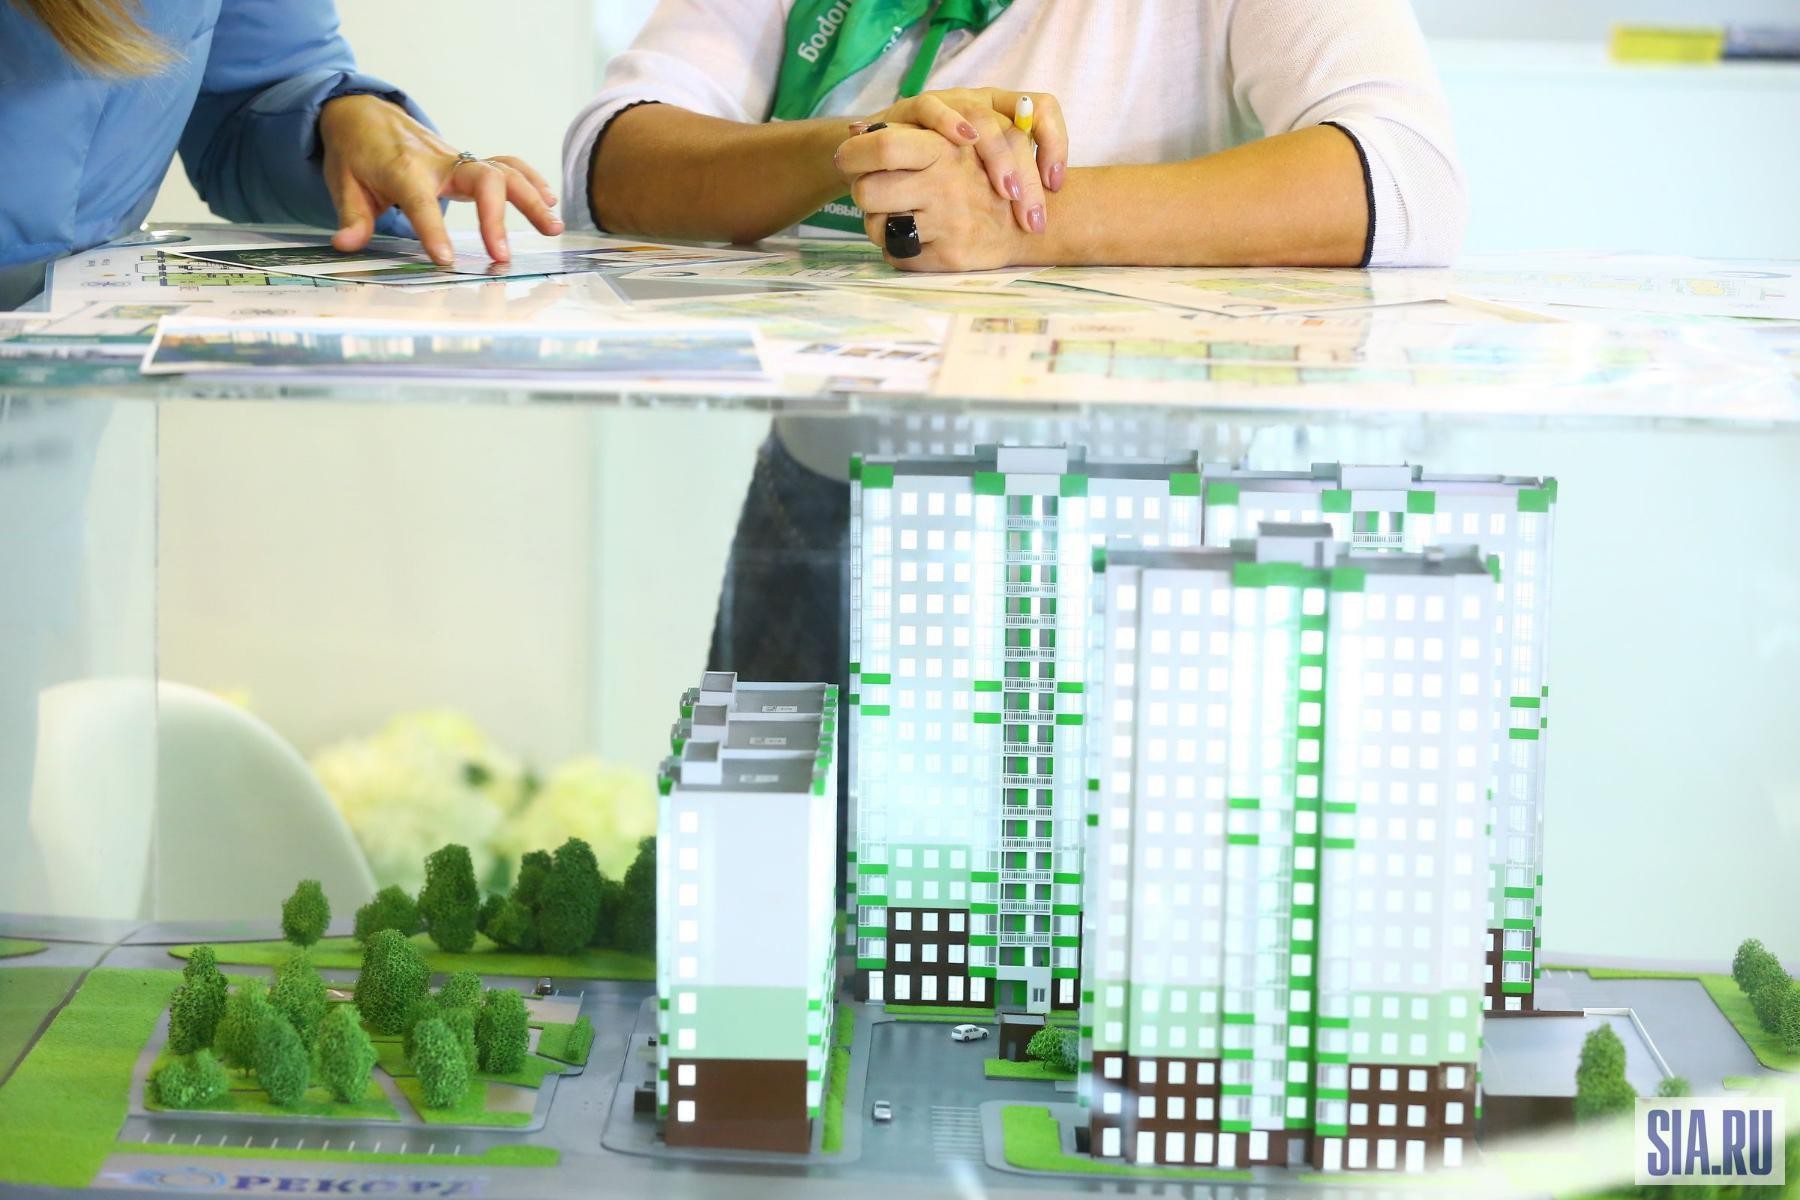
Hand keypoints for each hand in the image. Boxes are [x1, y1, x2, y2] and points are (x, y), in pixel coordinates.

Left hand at [318, 94, 563, 264]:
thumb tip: (345, 245)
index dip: (433, 230)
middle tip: (503, 255)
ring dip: (531, 199)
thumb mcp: (342, 183)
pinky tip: (549, 202)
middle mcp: (439, 162)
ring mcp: (459, 160)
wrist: (363, 113)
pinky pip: (508, 165)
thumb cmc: (355, 153)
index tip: (446, 261)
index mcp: (404, 169)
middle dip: (497, 216)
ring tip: (552, 228)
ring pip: (505, 172)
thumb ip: (352, 217)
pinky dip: (532, 180)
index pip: (422, 202)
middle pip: (483, 179)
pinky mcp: (470, 162)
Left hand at [844, 131, 1025, 271]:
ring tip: (899, 215)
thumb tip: (854, 132)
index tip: (847, 157)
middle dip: (862, 192)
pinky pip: (895, 255)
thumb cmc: (980, 175)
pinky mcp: (948, 257)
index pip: (883, 146)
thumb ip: (911, 135)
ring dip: (878, 223)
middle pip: (867, 191)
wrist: (1028, 221)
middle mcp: (945, 186)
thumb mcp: (955, 142)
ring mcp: (948, 225)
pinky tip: (919, 237)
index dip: (854, 153)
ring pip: (876, 228)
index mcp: (944, 149)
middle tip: (873, 191)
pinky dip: (899, 248)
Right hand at [854, 88, 1067, 234]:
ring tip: (1008, 193)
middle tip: (1033, 215)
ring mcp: (950, 104)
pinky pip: (933, 108)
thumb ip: (1003, 188)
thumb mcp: (976, 181)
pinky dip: (950, 123)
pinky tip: (964, 142)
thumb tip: (1040, 217)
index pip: (1043, 110)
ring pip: (982, 117)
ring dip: (1000, 156)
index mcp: (1003, 114)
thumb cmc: (936, 171)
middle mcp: (981, 104)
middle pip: (1015, 126)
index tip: (1056, 185)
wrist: (877, 156)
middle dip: (1029, 172)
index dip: (1056, 143)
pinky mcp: (915, 108)